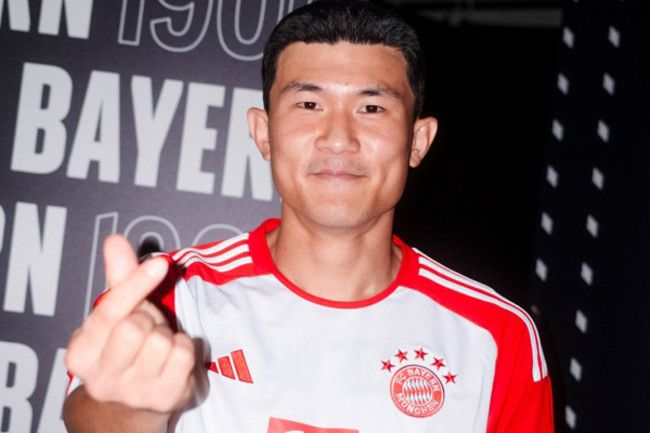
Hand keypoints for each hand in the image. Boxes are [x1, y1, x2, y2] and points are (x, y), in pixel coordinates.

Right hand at [65, 235, 195, 412]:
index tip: (159, 263)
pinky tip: (173, 360)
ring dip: (167, 336)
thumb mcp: (119, 313)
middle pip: (136, 326)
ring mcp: (132, 394)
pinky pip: (184, 354)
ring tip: (158, 348)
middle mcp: (100, 379)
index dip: (136, 283)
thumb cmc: (128, 348)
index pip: (109, 311)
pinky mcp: (164, 400)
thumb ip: (119, 277)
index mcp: (81, 354)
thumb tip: (115, 239)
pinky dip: (185, 349)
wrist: (138, 402)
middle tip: (147, 330)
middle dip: (148, 320)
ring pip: (162, 341)